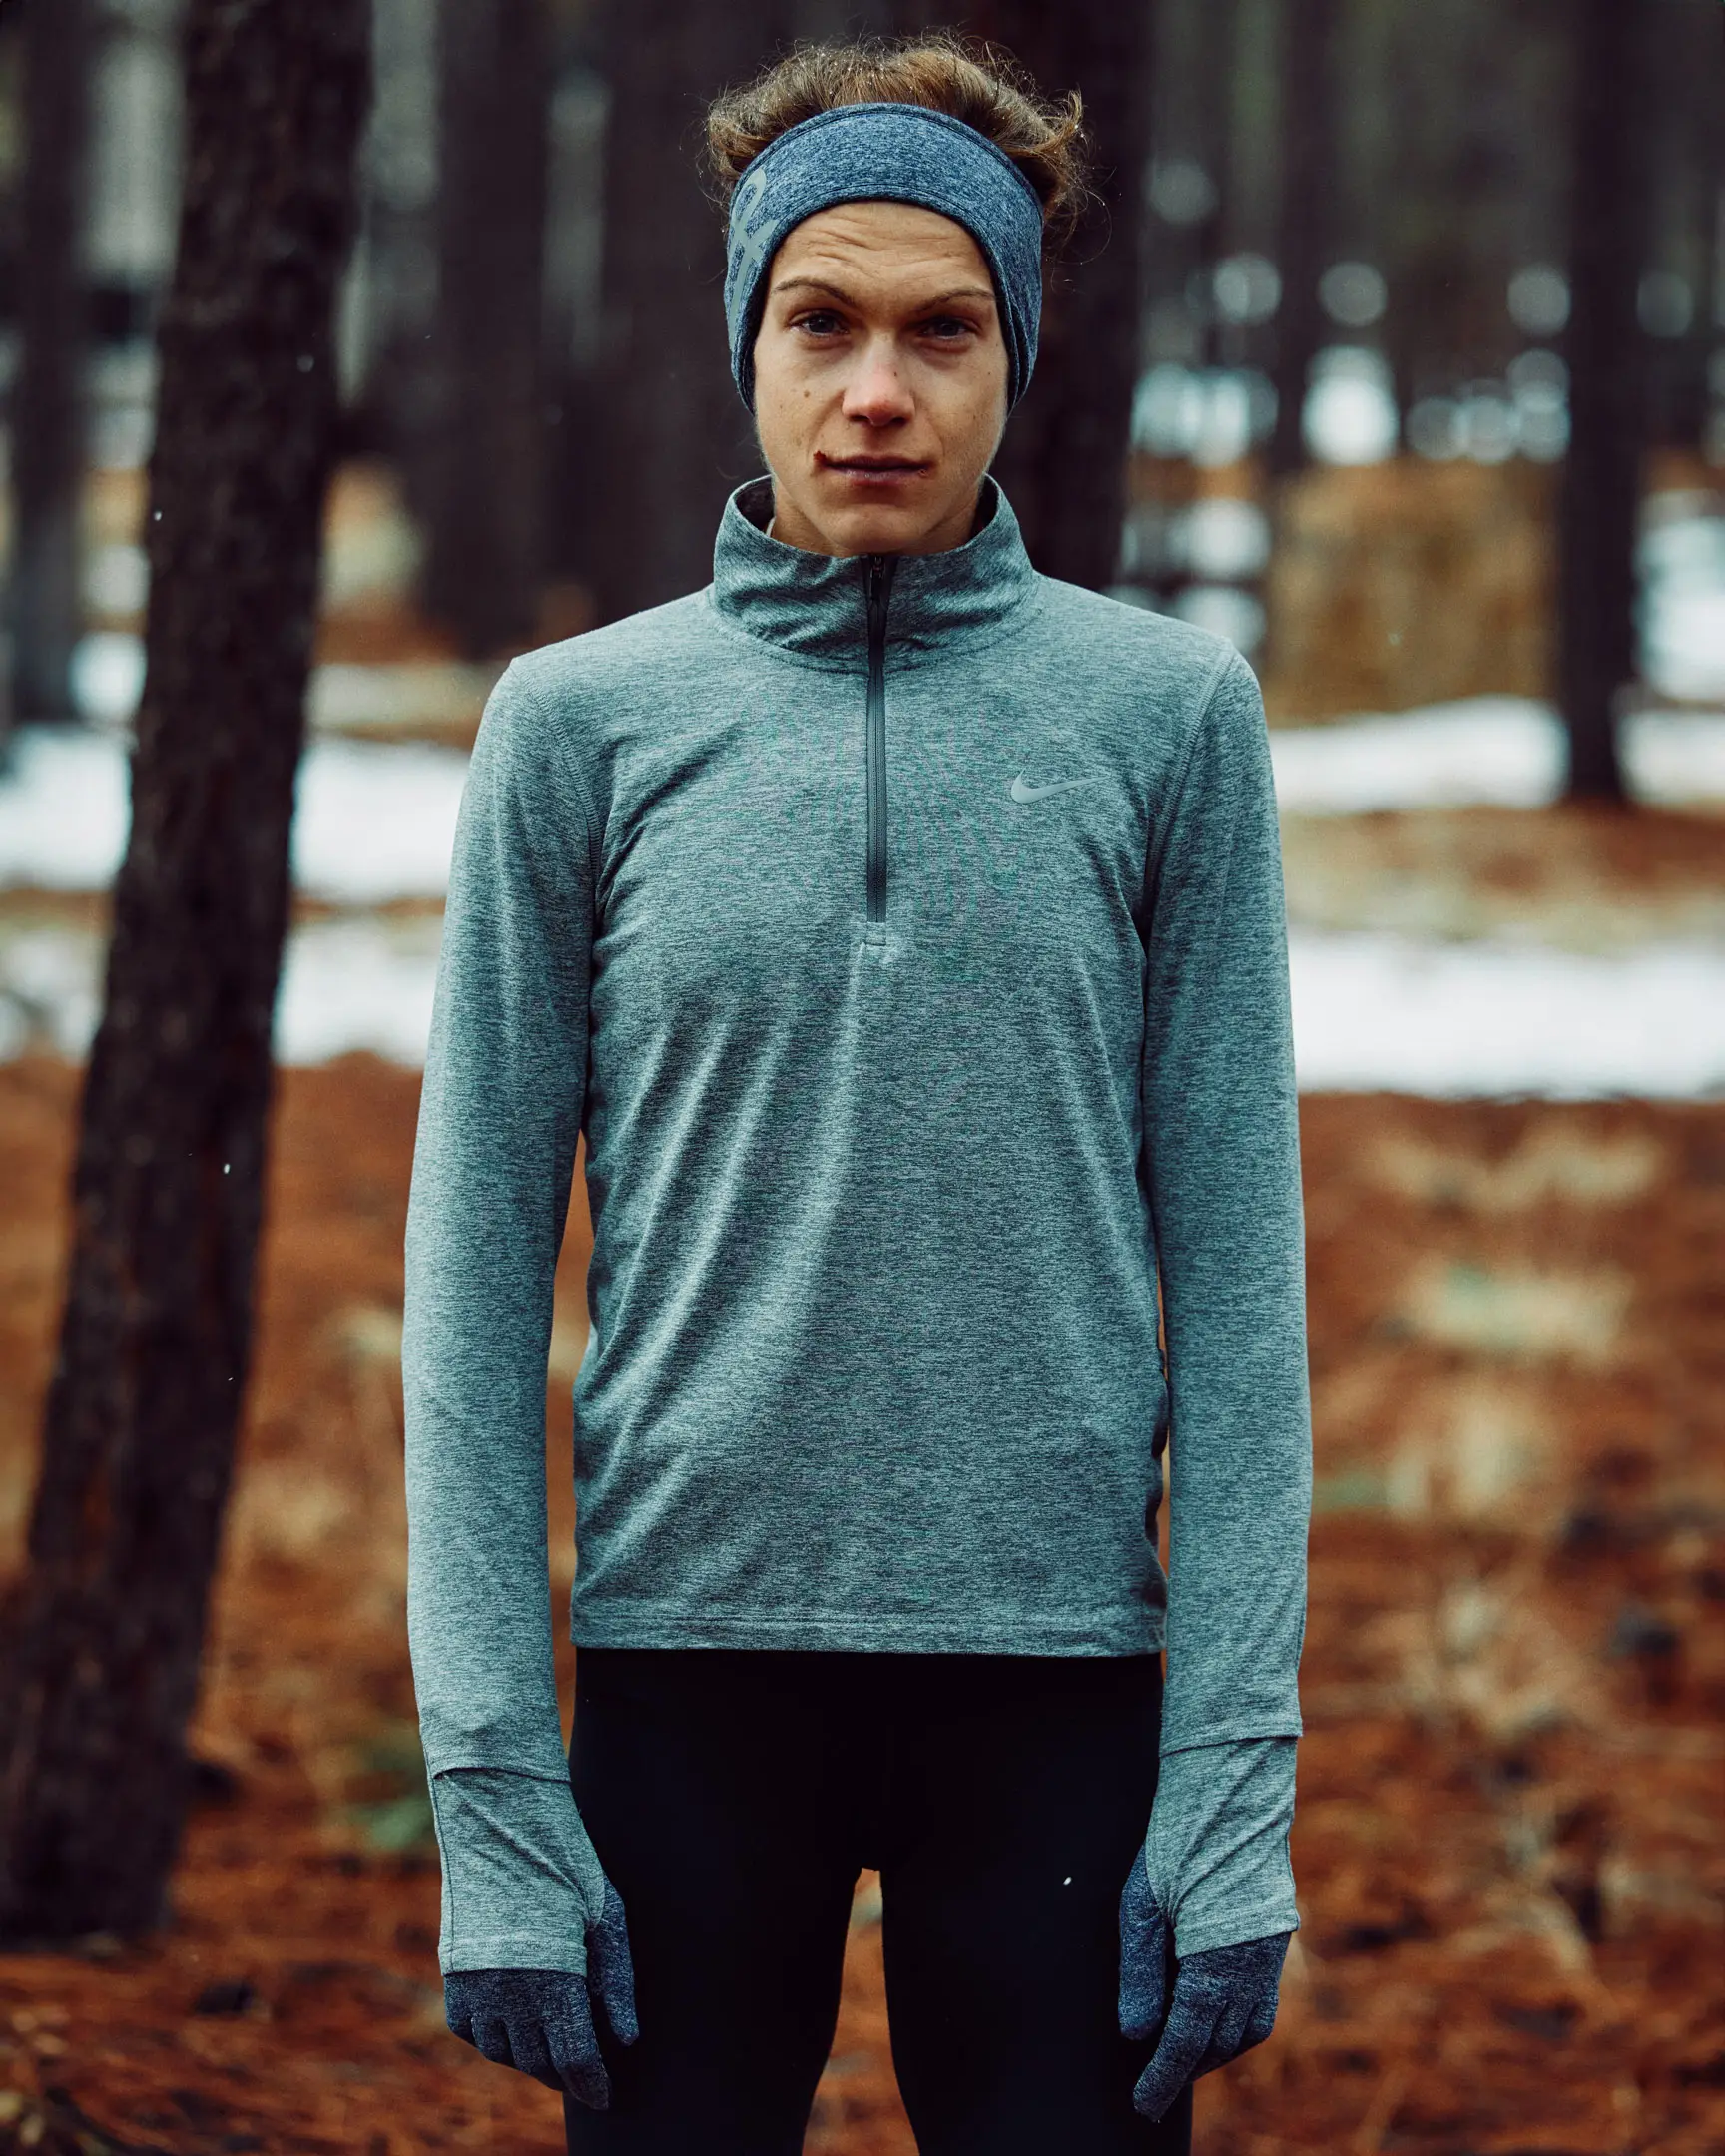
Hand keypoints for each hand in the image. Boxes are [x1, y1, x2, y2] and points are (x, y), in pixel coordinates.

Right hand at [445, 1877, 637, 2107]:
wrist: (504, 1829)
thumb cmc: (567, 1870)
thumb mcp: (608, 1918)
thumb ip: (618, 1982)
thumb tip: (627, 2039)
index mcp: (557, 1979)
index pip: (575, 2057)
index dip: (592, 2084)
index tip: (605, 2098)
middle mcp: (513, 1994)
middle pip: (540, 2062)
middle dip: (565, 2074)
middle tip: (581, 2073)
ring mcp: (479, 1989)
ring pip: (504, 2053)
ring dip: (529, 2058)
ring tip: (549, 2049)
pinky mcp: (455, 1979)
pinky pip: (472, 2031)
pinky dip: (493, 2038)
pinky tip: (512, 2027)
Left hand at [1117, 1855, 1288, 2121]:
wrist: (1230, 1796)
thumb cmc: (1176, 1845)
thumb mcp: (1141, 1907)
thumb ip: (1138, 1974)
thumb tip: (1136, 2034)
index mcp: (1214, 1963)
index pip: (1186, 2042)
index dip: (1163, 2077)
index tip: (1142, 2104)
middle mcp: (1250, 1967)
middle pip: (1219, 2042)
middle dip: (1188, 2065)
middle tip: (1155, 2076)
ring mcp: (1269, 1953)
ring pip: (1247, 2027)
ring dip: (1216, 2046)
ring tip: (1182, 2048)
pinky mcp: (1276, 1937)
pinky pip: (1262, 2000)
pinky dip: (1237, 2019)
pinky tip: (1212, 2009)